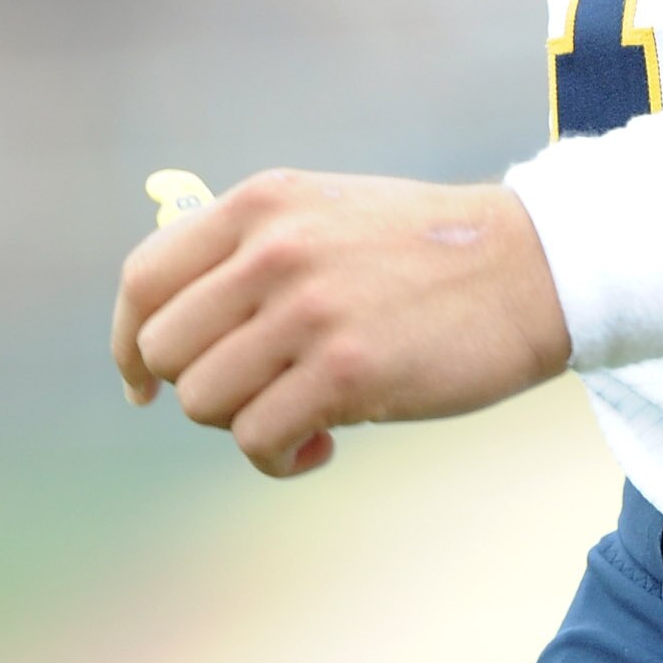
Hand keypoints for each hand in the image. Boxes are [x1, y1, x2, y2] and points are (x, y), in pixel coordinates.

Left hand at [110, 170, 570, 477]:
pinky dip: (281, 458)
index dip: (131, 341)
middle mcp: (274, 249)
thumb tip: (166, 318)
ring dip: (244, 425)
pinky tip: (323, 444)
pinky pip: (259, 441)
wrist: (531, 265)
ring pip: (203, 402)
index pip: (144, 279)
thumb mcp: (327, 211)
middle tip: (257, 393)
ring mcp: (308, 310)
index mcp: (262, 203)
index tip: (143, 381)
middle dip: (198, 386)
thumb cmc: (424, 250)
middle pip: (166, 350)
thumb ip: (251, 248)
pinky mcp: (345, 372)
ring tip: (300, 415)